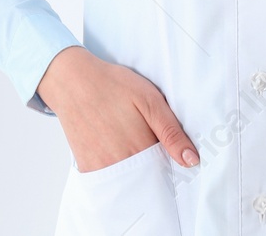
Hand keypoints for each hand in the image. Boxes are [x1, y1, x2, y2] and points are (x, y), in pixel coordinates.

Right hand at [36, 46, 200, 173]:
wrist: (73, 81)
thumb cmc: (114, 86)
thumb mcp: (150, 100)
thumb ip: (172, 132)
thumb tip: (192, 161)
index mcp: (142, 148)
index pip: (165, 174)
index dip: (171, 166)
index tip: (172, 156)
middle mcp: (122, 164)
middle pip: (147, 181)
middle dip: (154, 171)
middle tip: (148, 144)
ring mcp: (102, 168)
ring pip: (128, 183)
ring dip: (135, 173)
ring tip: (131, 143)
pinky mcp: (87, 167)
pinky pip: (108, 181)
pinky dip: (116, 173)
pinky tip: (116, 150)